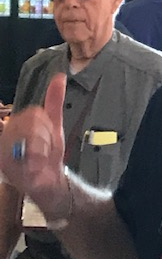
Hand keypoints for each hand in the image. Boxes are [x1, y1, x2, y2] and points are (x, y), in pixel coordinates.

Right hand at [0, 73, 65, 207]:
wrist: (51, 181)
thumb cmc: (49, 153)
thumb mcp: (54, 126)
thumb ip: (54, 102)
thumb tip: (60, 77)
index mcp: (17, 124)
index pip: (33, 115)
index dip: (46, 126)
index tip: (49, 137)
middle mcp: (7, 137)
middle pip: (30, 126)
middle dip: (44, 140)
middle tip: (46, 151)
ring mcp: (5, 152)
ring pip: (29, 142)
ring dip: (42, 153)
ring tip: (42, 161)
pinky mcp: (7, 168)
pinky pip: (25, 160)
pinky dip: (37, 165)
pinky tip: (40, 169)